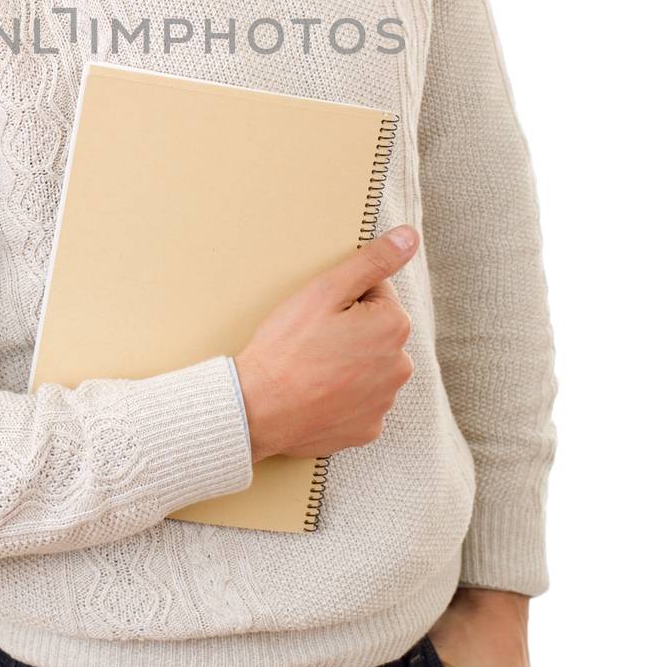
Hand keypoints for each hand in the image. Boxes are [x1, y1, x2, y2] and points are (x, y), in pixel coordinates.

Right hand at [233, 224, 419, 461]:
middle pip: (374, 332)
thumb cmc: (288, 346)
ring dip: (346, 363)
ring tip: (310, 367)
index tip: (318, 313)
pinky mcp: (367, 429)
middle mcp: (399, 366)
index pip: (374, 293)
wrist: (258, 408)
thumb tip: (410, 237)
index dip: (342, 297)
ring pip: (367, 366)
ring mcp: (384, 402)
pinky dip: (340, 395)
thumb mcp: (327, 290)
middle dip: (349, 330)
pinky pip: (358, 401)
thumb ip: (373, 261)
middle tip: (311, 339)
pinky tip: (314, 392)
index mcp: (394, 326)